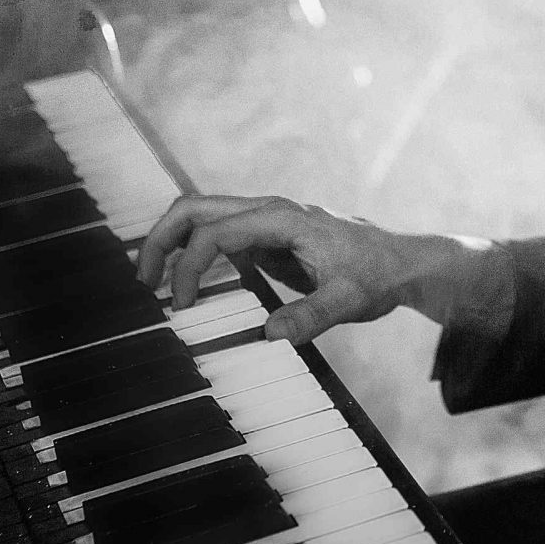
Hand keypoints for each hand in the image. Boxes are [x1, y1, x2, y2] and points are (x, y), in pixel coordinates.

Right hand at [136, 194, 472, 343]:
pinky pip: (218, 236)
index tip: (182, 306)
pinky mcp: (267, 237)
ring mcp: (266, 222)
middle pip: (196, 208)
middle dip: (161, 239)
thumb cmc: (377, 276)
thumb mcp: (350, 300)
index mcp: (284, 218)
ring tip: (152, 282)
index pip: (217, 232)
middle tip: (143, 281)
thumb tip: (270, 335)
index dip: (191, 266)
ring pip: (202, 216)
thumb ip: (313, 315)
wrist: (402, 264)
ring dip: (171, 241)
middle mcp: (269, 211)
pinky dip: (192, 253)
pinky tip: (186, 286)